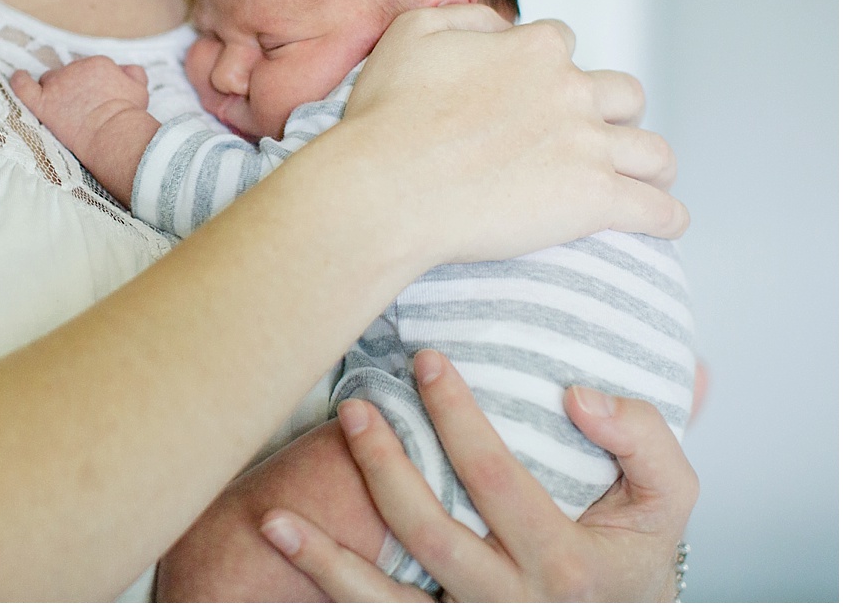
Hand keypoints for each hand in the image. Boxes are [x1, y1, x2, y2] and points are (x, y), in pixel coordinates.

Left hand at [9, 57, 149, 157]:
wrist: (113, 134)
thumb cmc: (128, 116)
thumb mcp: (139, 90)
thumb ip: (133, 74)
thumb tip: (126, 69)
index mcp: (97, 64)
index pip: (89, 70)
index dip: (92, 86)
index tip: (96, 101)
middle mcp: (75, 68)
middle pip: (69, 74)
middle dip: (74, 89)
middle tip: (82, 110)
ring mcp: (57, 84)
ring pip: (49, 81)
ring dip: (54, 91)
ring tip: (62, 109)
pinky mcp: (43, 102)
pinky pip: (24, 86)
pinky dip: (19, 81)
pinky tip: (18, 78)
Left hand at [259, 351, 697, 600]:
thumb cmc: (636, 554)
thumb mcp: (670, 496)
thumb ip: (643, 438)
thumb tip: (577, 396)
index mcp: (570, 565)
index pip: (495, 478)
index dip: (456, 415)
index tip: (426, 360)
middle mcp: (516, 606)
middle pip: (430, 533)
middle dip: (382, 467)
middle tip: (352, 407)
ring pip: (389, 605)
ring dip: (326, 560)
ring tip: (273, 515)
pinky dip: (331, 598)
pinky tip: (289, 563)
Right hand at [339, 6, 687, 269]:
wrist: (387, 187)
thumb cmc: (388, 116)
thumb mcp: (412, 33)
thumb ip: (466, 16)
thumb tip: (502, 27)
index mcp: (533, 49)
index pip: (562, 46)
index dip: (548, 70)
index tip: (532, 96)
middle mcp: (571, 91)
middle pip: (624, 95)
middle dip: (614, 113)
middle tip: (595, 138)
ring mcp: (588, 147)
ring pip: (654, 152)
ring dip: (651, 165)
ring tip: (645, 181)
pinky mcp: (595, 200)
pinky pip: (657, 209)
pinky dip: (666, 217)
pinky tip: (664, 224)